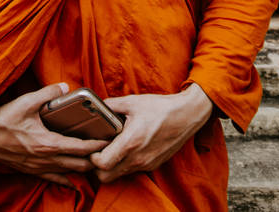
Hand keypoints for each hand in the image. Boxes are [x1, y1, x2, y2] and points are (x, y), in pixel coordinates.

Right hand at [0, 83, 107, 185]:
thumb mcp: (26, 102)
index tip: (111, 141)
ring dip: (83, 169)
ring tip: (97, 163)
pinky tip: (74, 181)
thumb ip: (48, 94)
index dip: (97, 145)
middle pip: (79, 164)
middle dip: (96, 159)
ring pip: (68, 173)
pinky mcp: (31, 170)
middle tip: (110, 151)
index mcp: (48, 143)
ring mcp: (38, 167)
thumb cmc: (3, 118)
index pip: (80, 147)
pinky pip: (54, 180)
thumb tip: (65, 88)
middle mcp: (46, 159)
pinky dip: (67, 180)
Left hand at [89, 84, 212, 183]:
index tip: (92, 144)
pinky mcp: (152, 165)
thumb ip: (111, 105)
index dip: (92, 156)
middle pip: (106, 176)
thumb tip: (97, 107)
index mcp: (131, 142)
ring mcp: (146, 164)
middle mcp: (138, 158)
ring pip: (119, 175)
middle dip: (97, 167)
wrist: (186, 116)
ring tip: (111, 147)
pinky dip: (124, 164)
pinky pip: (131, 170)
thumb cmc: (160, 108)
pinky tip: (125, 148)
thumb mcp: (132, 101)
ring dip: (111, 166)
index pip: (102, 163)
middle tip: (98, 150)